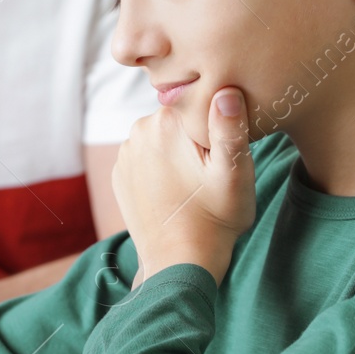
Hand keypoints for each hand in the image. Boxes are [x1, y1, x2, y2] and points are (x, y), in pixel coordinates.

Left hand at [113, 86, 255, 286]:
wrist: (178, 263)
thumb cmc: (215, 220)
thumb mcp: (235, 174)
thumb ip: (231, 128)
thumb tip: (226, 90)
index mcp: (168, 120)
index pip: (199, 101)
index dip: (217, 124)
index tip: (223, 153)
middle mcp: (139, 129)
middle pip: (179, 118)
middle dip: (195, 137)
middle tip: (209, 171)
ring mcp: (125, 152)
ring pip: (161, 137)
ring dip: (176, 152)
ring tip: (192, 182)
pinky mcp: (119, 173)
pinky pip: (146, 157)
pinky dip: (160, 168)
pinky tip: (174, 189)